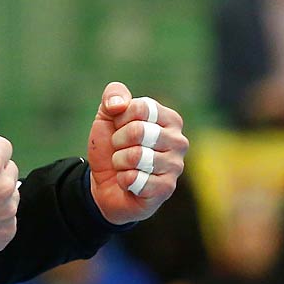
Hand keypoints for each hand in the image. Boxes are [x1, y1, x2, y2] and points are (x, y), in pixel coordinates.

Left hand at [86, 82, 187, 224]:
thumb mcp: (107, 116)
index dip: (120, 118)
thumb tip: (118, 104)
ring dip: (119, 162)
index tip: (120, 128)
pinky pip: (135, 179)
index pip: (141, 107)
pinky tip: (129, 183)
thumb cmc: (112, 147)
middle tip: (120, 149)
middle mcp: (179, 141)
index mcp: (170, 119)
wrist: (104, 183)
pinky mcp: (166, 188)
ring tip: (124, 166)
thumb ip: (114, 95)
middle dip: (118, 141)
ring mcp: (176, 166)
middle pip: (138, 131)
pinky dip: (123, 180)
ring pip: (136, 156)